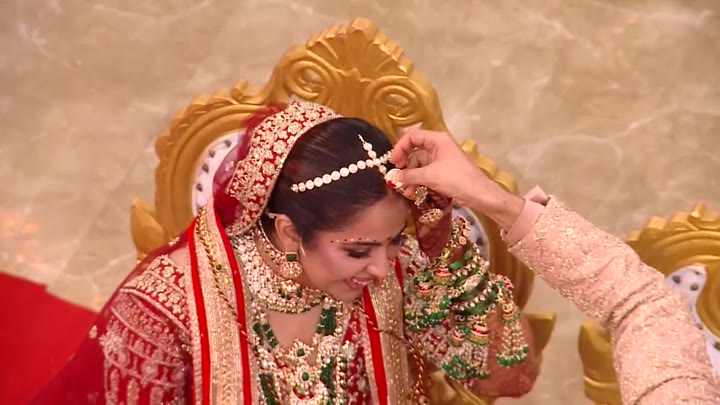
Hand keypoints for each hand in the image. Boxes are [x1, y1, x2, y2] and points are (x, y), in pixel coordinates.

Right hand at [390, 129, 524, 229]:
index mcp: (437, 140)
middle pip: (415, 151)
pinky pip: (426, 172)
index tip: (393, 162)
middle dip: (405, 166)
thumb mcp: (430, 176)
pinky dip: (419, 181)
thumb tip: (394, 178)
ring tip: (406, 191)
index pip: (412, 136)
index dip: (400, 148)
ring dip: (411, 177)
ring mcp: (442, 159)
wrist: (480, 194)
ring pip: (420, 164)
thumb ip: (410, 175)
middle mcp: (439, 146)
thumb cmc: (456, 179)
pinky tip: (414, 192)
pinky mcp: (444, 171)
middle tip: (397, 177)